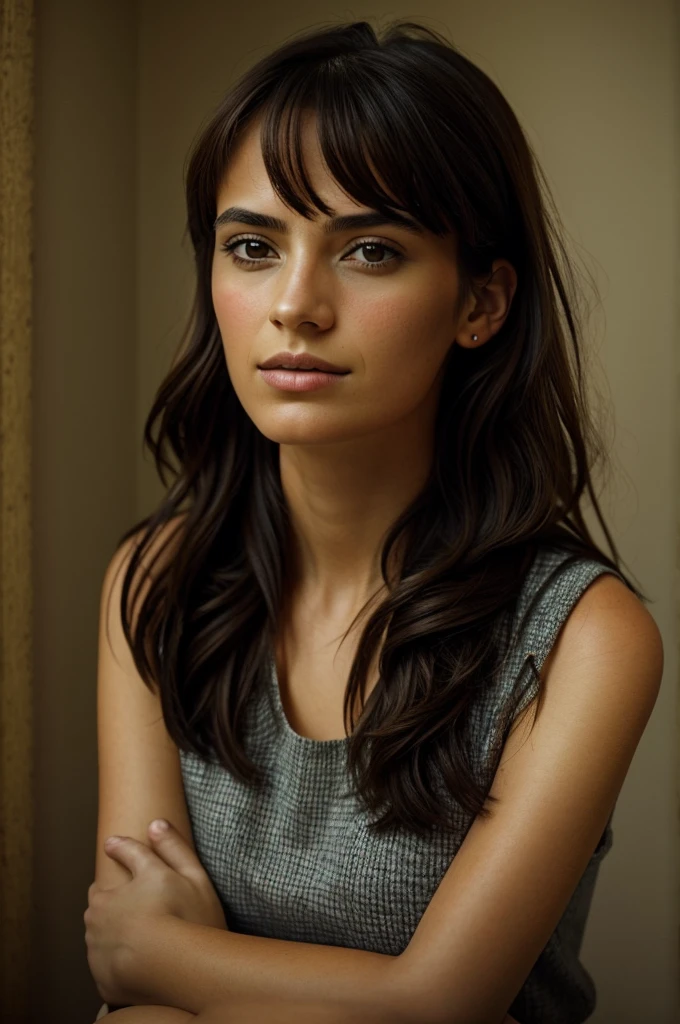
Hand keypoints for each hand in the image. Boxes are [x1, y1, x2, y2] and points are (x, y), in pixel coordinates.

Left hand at [84, 819, 227, 1005]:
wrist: (179, 977)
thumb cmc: (189, 922)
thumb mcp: (192, 876)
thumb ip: (173, 848)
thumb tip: (155, 824)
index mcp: (114, 890)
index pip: (115, 861)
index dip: (120, 850)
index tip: (114, 845)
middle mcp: (98, 917)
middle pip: (103, 898)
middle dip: (118, 898)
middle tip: (145, 906)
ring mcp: (96, 950)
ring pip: (102, 931)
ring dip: (116, 930)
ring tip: (146, 936)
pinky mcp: (100, 977)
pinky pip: (108, 961)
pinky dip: (120, 957)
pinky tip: (144, 959)